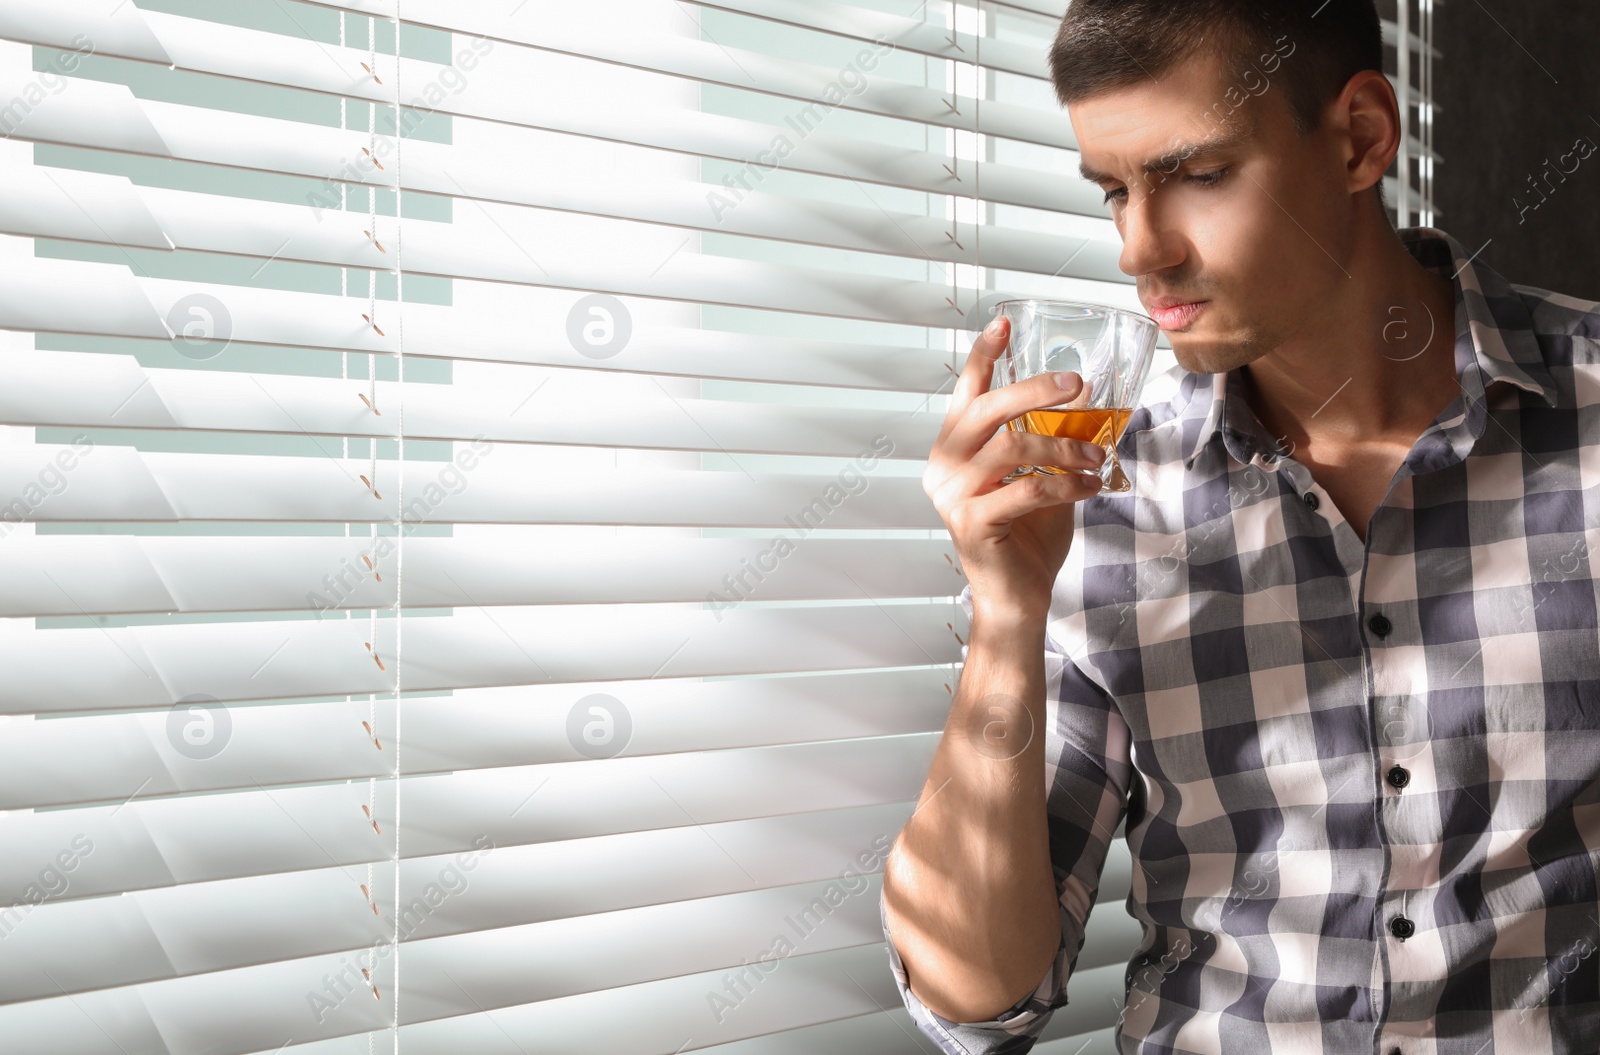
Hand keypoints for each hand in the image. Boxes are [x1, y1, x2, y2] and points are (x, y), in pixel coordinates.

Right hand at [922, 315, 1106, 624]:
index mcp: (954, 450)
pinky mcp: (972, 524)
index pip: (966, 392)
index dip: (984, 355)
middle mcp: (943, 467)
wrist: (1018, 598)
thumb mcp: (1042, 475)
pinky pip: (1025, 489)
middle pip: (986, 410)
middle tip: (1077, 383)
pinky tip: (1089, 486)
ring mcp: (952, 497)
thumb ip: (1051, 438)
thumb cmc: (1027, 536)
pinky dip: (1064, 484)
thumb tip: (1086, 395)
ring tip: (1097, 454)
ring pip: (1011, 447)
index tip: (1005, 322)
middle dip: (1033, 389)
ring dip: (1064, 446)